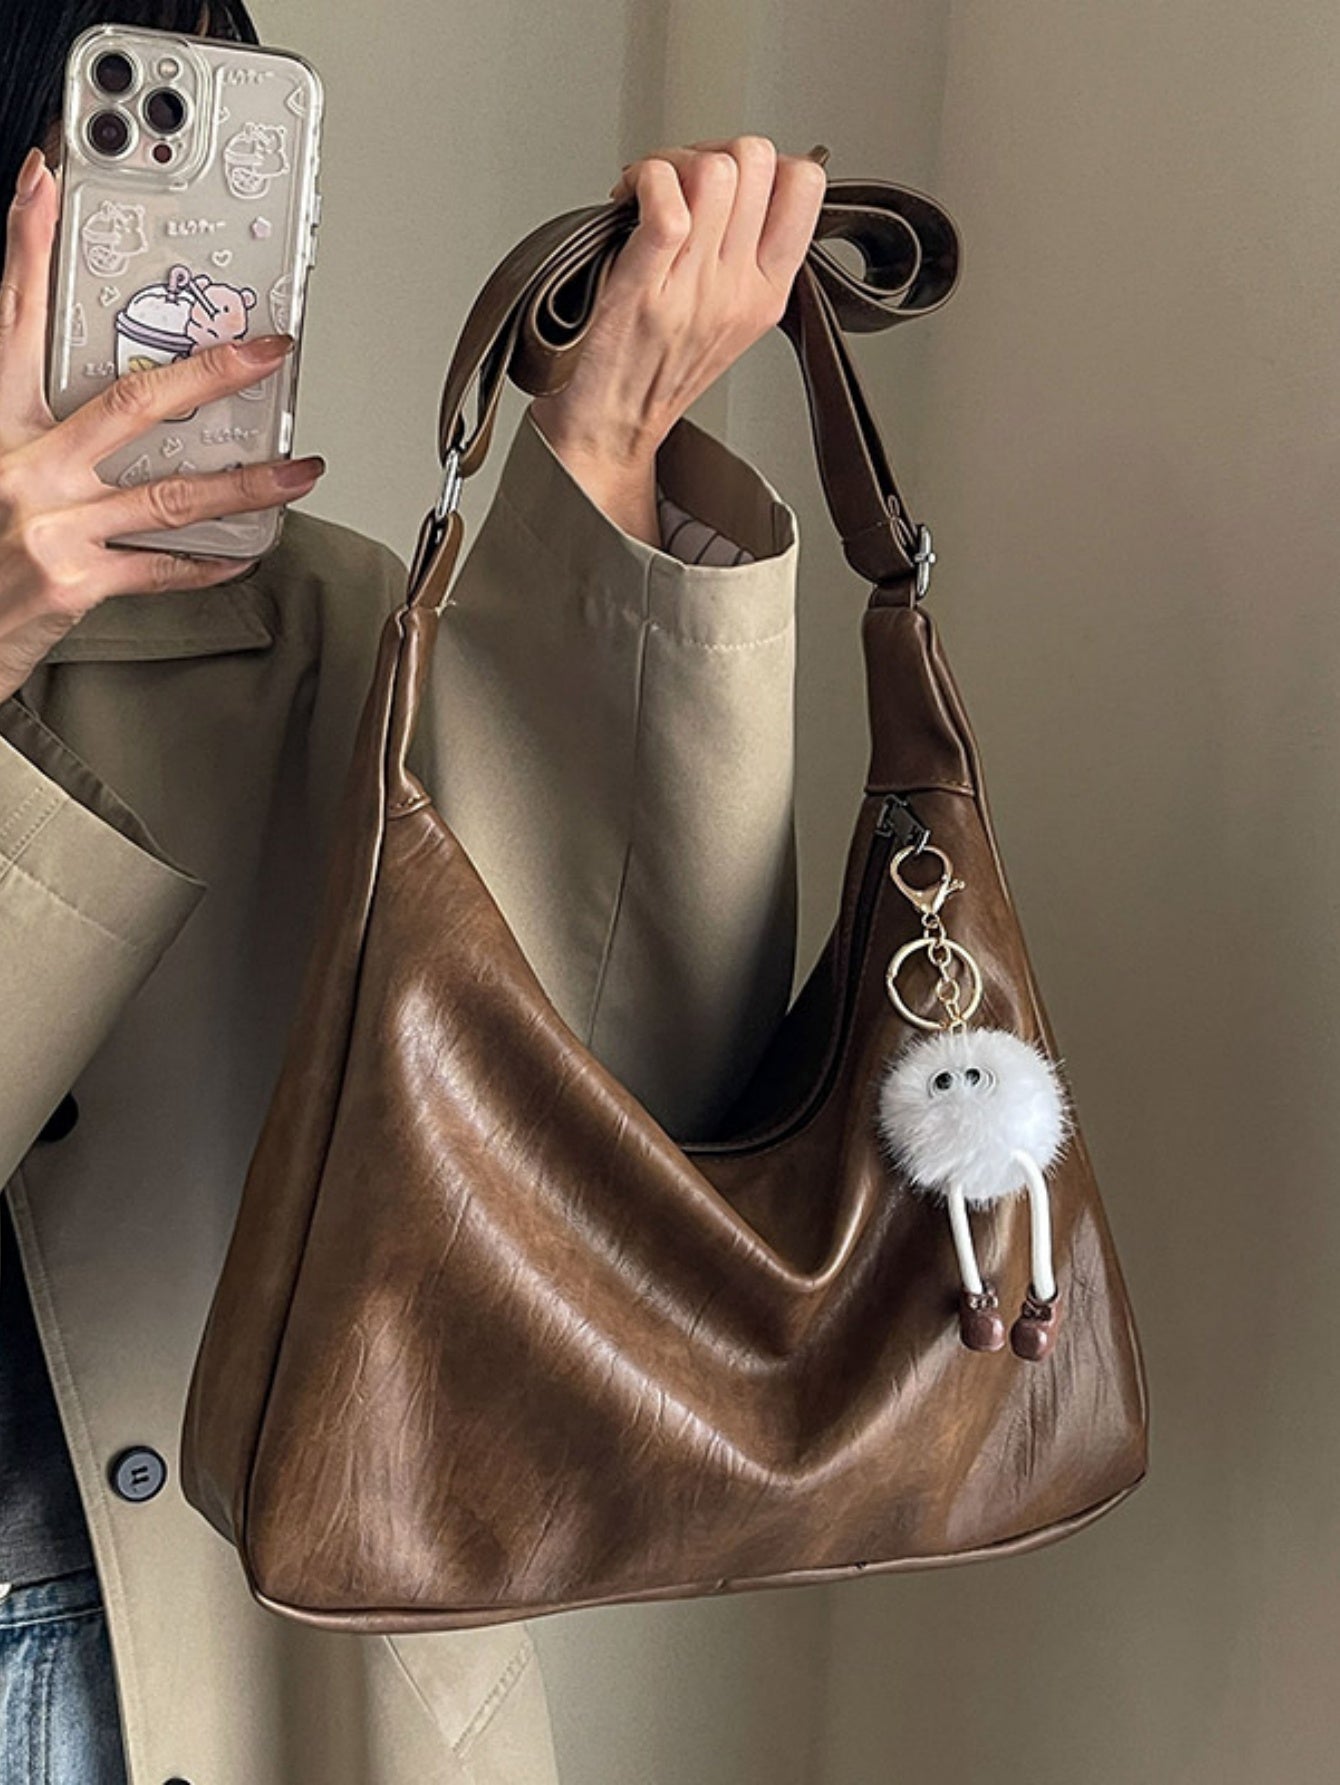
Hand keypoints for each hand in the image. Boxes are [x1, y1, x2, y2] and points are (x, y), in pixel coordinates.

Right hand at [0, 147, 326, 703]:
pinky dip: (206, 564)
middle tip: (267, 350)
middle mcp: (23, 468)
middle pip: (131, 401)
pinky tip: (243, 554)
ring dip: (246, 483)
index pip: (10, 318)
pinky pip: (160, 569)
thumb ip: (33, 434)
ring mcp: (51, 526)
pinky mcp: (73, 583)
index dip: (24, 244)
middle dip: (210, 372)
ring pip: (170, 493)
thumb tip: (90, 409)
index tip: (44, 183)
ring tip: (298, 471)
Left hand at [527, 136, 825, 545]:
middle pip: (757, 160)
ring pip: (715, 171)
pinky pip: (667, 206)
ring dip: (672, 161)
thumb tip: (737, 181)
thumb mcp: (725, 318)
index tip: (727, 180)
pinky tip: (626, 198)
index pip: (806, 185)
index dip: (765, 160)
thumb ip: (742, 254)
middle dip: (710, 149)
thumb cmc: (649, 371)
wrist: (607, 432)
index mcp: (768, 292)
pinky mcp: (644, 290)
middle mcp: (738, 289)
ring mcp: (694, 290)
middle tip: (677, 180)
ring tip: (646, 190)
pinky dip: (644, 181)